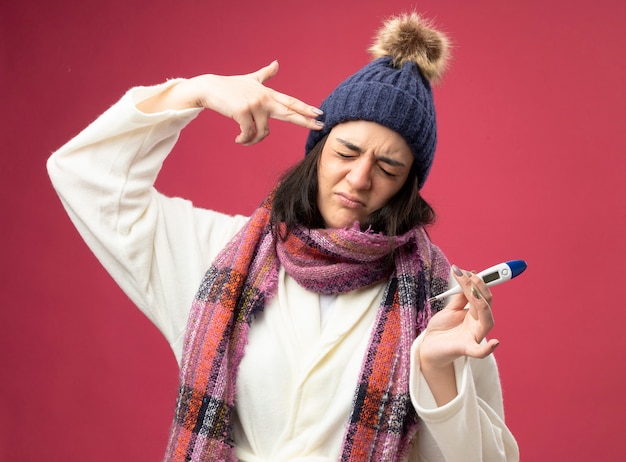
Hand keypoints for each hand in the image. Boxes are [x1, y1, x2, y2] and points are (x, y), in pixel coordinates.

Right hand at [138, 61, 322, 144]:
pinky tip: (238, 140)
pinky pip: (249, 134)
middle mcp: (264, 98)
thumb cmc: (230, 87)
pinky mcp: (242, 112)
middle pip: (289, 112)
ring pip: (263, 132)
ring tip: (244, 140)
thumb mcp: (250, 79)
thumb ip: (265, 74)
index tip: (319, 113)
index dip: (305, 108)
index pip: (290, 102)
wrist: (209, 88)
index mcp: (267, 94)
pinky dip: (244, 140)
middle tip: (319, 127)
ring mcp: (254, 105)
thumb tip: (276, 63)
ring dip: (253, 140)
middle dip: (305, 120)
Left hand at [420, 265, 499, 369]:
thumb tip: (468, 278)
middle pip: (487, 304)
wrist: (429, 347)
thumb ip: (460, 297)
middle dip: (481, 288)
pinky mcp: (465, 349)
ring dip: (482, 304)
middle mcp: (478, 324)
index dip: (481, 282)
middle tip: (470, 275)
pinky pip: (479, 351)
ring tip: (472, 291)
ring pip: (487, 321)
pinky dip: (487, 348)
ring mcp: (474, 336)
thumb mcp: (450, 309)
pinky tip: (495, 343)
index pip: (483, 295)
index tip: (471, 271)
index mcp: (475, 313)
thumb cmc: (442, 329)